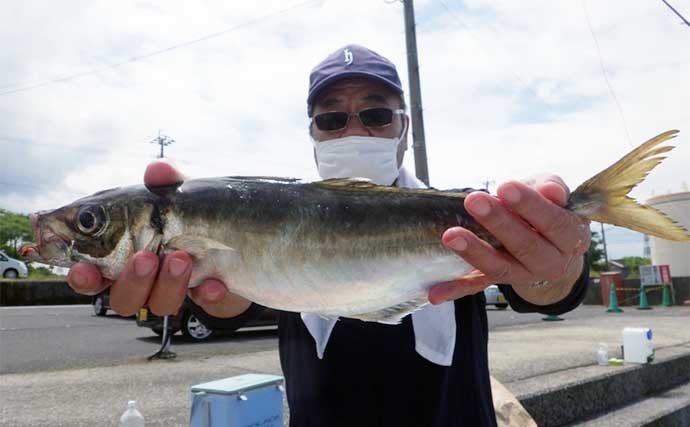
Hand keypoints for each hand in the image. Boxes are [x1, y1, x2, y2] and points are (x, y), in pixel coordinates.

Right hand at [67, 160, 250, 316]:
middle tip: (147, 257)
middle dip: (132, 281)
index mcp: (122, 255)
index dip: (83, 277)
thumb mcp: (178, 194)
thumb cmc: (189, 214)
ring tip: (183, 258)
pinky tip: (215, 283)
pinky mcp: (208, 297)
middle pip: (123, 298)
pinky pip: (205, 305)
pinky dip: (208, 295)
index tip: (85, 269)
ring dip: (168, 284)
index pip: (92, 274)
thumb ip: (166, 182)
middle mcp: (145, 280)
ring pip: (159, 304)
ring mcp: (177, 291)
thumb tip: (158, 168)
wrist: (236, 234)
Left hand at [429, 174, 589, 304]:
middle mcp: (550, 263)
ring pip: (499, 268)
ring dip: (474, 252)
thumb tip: (550, 191)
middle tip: (474, 201)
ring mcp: (522, 275)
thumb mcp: (554, 192)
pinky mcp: (498, 281)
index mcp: (571, 239)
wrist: (551, 243)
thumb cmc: (549, 208)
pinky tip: (434, 294)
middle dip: (498, 223)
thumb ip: (552, 188)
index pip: (553, 223)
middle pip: (525, 246)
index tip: (505, 186)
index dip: (530, 205)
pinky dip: (456, 290)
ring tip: (451, 235)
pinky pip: (477, 286)